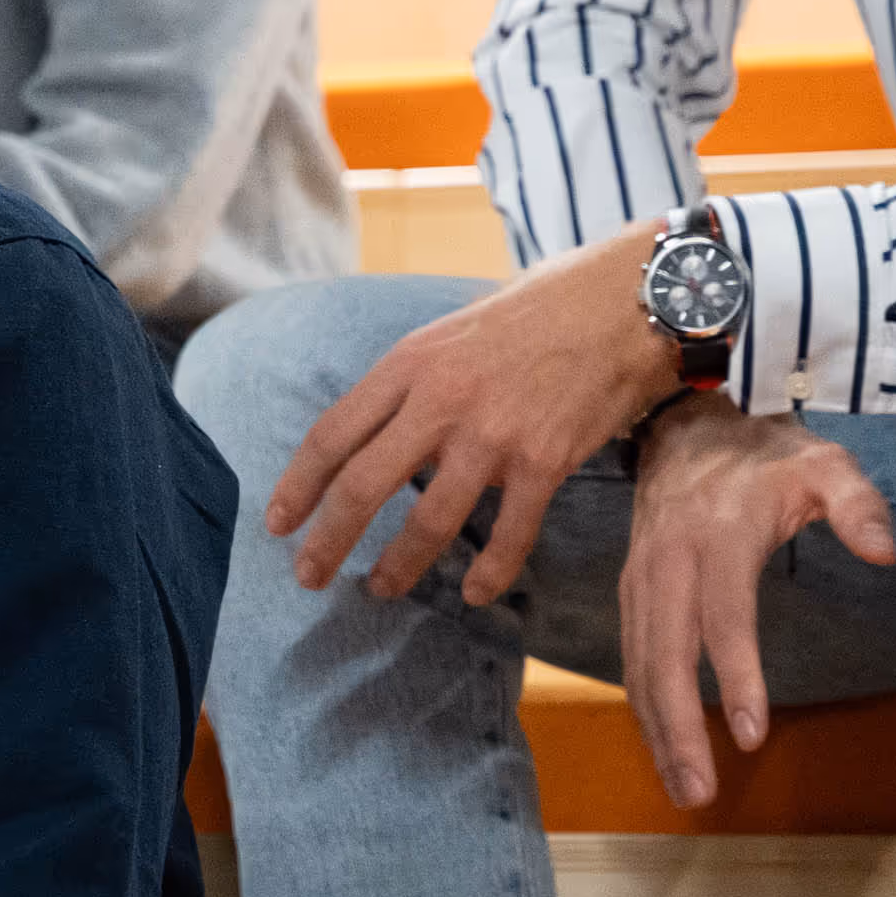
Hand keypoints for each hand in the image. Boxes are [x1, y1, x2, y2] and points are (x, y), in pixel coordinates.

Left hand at [266, 222, 677, 604]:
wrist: (617, 303)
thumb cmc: (532, 316)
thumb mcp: (449, 334)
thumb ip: (410, 384)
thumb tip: (371, 436)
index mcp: (408, 363)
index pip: (332, 433)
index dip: (299, 485)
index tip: (277, 523)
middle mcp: (440, 400)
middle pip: (364, 483)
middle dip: (328, 538)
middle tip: (307, 575)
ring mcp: (492, 433)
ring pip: (429, 519)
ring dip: (399, 564)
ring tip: (380, 588)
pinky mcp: (544, 461)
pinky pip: (510, 534)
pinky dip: (490, 572)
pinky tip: (474, 592)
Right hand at [617, 395, 895, 807]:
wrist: (684, 425)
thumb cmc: (764, 456)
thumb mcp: (823, 463)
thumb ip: (857, 503)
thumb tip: (884, 553)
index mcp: (717, 534)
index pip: (722, 615)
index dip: (737, 676)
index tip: (752, 736)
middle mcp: (669, 560)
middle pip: (665, 654)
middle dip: (677, 727)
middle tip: (701, 791)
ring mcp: (641, 576)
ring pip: (641, 662)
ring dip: (657, 729)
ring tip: (684, 787)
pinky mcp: (631, 588)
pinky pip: (633, 654)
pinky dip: (643, 705)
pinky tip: (663, 744)